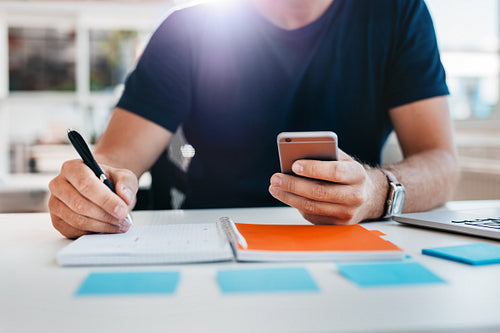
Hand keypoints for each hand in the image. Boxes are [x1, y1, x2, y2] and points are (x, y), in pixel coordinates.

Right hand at [48, 159, 137, 237]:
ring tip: (120, 225)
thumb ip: (126, 184)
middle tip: (124, 219)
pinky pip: (75, 231)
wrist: (100, 189)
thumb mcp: (123, 176)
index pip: (86, 184)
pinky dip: (94, 232)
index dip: (105, 200)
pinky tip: (108, 227)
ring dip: (102, 225)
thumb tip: (125, 198)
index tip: (122, 210)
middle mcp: (59, 185)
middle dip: (106, 215)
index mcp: (72, 168)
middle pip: (80, 204)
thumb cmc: (109, 180)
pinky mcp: (57, 221)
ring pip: (78, 220)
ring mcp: (55, 204)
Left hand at [269, 150, 385, 224]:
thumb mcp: (343, 160)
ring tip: (275, 187)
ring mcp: (346, 213)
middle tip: (275, 178)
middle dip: (293, 184)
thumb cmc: (348, 174)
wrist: (369, 197)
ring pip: (312, 206)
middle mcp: (355, 196)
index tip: (293, 165)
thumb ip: (325, 155)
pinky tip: (286, 196)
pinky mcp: (337, 225)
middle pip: (319, 192)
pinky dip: (296, 205)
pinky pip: (312, 215)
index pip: (335, 172)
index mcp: (357, 175)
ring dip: (289, 197)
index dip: (313, 169)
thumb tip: (296, 155)